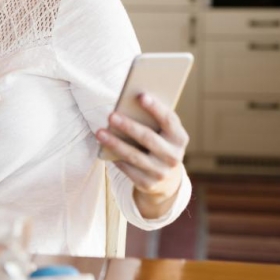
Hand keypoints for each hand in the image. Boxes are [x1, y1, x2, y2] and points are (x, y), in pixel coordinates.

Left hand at [95, 93, 188, 217]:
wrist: (166, 179)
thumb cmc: (159, 144)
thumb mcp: (162, 133)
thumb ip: (151, 120)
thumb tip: (127, 104)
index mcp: (179, 138)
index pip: (169, 120)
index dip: (156, 108)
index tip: (140, 95)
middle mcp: (174, 156)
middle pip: (148, 138)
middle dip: (128, 126)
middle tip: (111, 115)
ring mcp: (162, 172)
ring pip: (135, 156)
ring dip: (115, 143)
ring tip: (99, 132)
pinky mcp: (149, 184)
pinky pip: (128, 170)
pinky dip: (116, 158)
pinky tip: (104, 149)